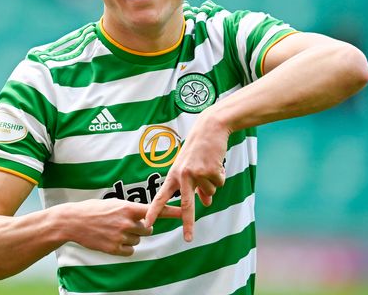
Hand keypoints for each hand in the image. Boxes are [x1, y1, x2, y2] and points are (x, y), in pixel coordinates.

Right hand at [63, 199, 179, 255]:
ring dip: (131, 237)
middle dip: (142, 228)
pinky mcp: (114, 248)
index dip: (172, 212)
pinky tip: (112, 240)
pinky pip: (130, 250)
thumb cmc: (94, 210)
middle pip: (148, 229)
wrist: (73, 221)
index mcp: (127, 208)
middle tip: (126, 224)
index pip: (154, 210)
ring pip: (138, 240)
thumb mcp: (114, 204)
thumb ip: (131, 210)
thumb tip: (146, 216)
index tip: (186, 213)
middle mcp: (126, 222)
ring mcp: (120, 236)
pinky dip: (124, 247)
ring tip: (114, 230)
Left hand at [144, 110, 228, 241]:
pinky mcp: (210, 170)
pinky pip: (219, 182)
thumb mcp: (192, 168)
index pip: (161, 196)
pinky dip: (220, 174)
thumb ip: (196, 187)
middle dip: (188, 223)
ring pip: (210, 191)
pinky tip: (215, 161)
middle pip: (186, 205)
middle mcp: (183, 175)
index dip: (154, 211)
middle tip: (188, 239)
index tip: (146, 223)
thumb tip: (206, 203)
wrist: (210, 128)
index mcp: (173, 175)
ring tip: (208, 164)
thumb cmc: (198, 149)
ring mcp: (197, 173)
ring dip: (212, 181)